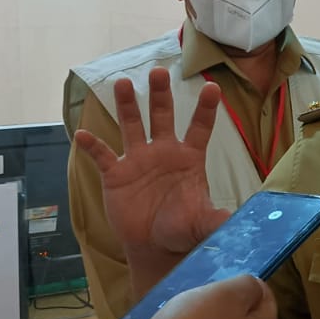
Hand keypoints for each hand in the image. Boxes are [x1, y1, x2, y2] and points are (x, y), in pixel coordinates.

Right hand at [73, 69, 230, 273]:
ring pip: (132, 126)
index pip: (200, 128)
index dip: (205, 109)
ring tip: (123, 83)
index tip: (213, 87)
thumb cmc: (182, 228)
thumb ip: (216, 220)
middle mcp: (163, 152)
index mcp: (188, 158)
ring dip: (127, 105)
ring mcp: (138, 161)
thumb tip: (237, 224)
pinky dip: (93, 146)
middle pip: (162, 116)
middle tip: (158, 72)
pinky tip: (83, 134)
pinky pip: (103, 156)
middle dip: (160, 94)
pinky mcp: (116, 175)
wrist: (155, 246)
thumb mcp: (202, 224)